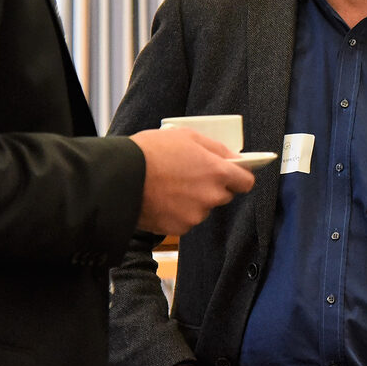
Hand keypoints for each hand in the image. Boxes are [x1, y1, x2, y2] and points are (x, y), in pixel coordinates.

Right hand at [131, 128, 254, 234]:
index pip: (246, 182)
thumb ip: (216, 148)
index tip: (233, 174)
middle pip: (223, 196)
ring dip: (193, 200)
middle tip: (191, 175)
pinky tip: (162, 199)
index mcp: (217, 172)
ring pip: (202, 208)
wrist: (120, 178)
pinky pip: (185, 220)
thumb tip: (233, 158)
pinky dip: (178, 212)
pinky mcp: (178, 228)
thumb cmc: (151, 152)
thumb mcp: (187, 136)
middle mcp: (211, 197)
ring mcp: (195, 215)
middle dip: (212, 187)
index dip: (240, 177)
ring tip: (171, 186)